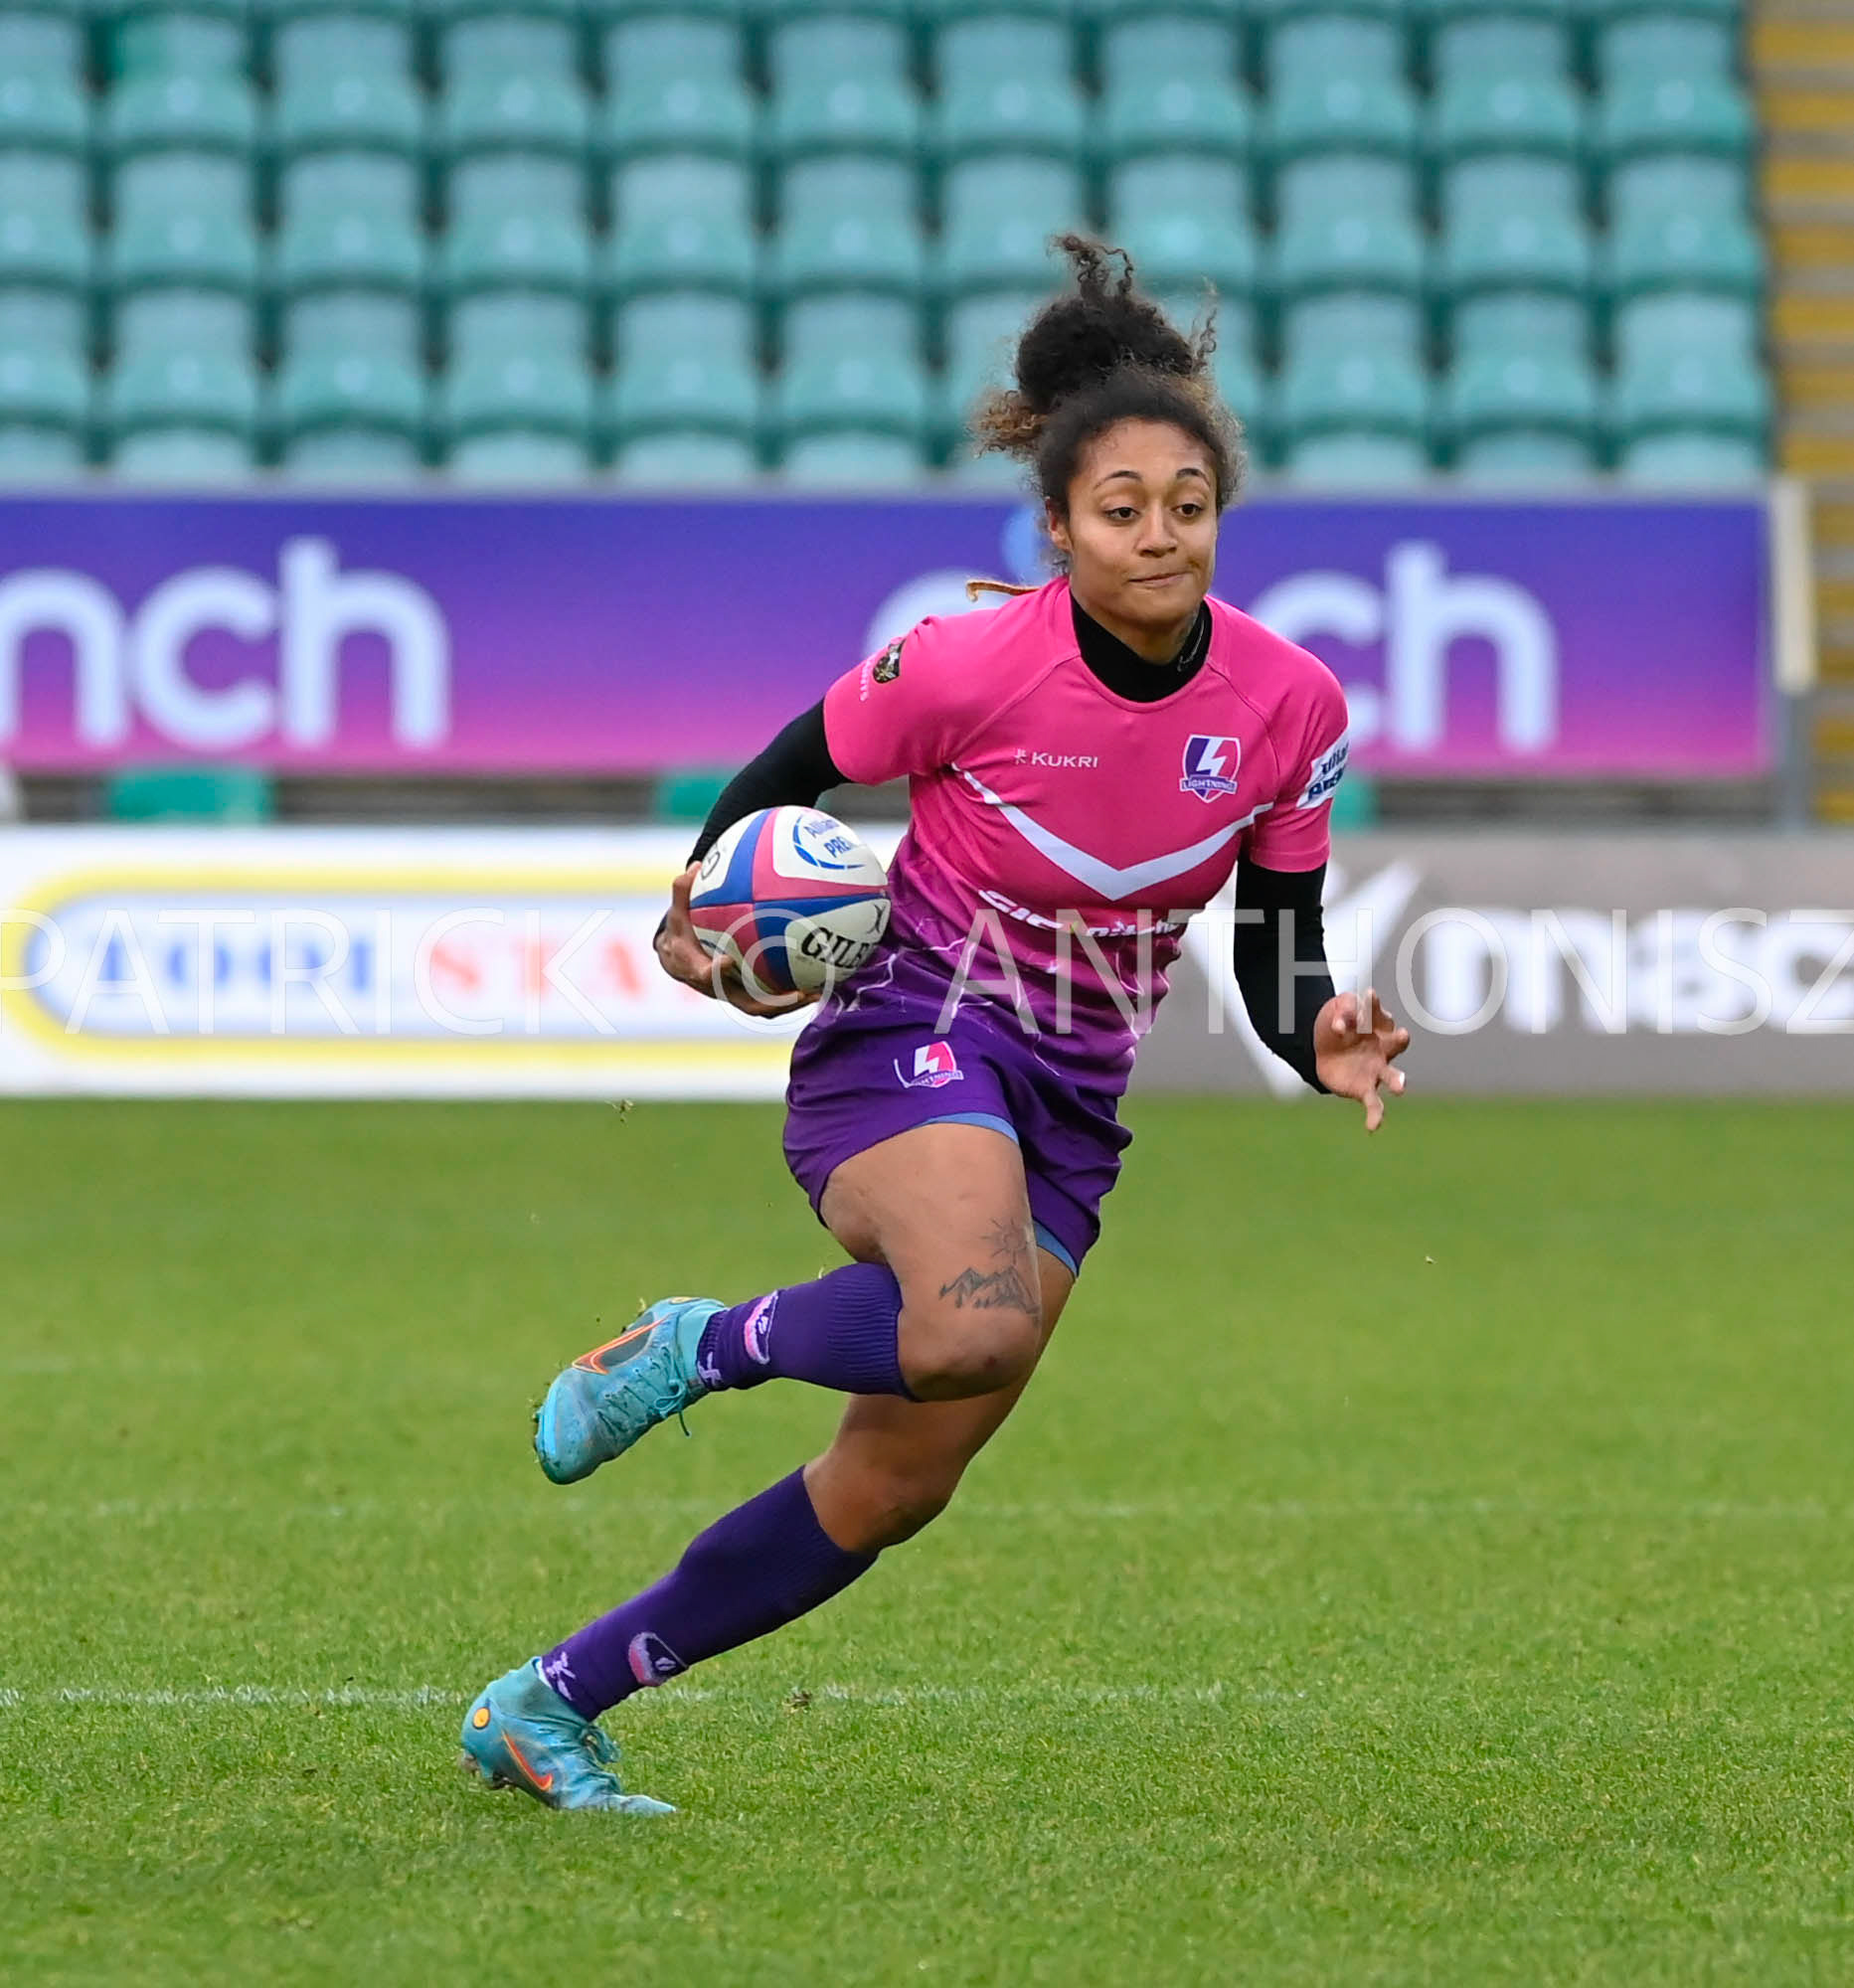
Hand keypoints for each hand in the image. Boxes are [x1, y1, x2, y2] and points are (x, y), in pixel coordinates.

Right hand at [654, 863, 819, 1018]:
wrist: (680, 960)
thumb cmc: (682, 932)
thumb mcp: (677, 912)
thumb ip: (683, 891)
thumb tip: (695, 866)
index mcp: (697, 970)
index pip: (704, 974)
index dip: (715, 971)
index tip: (727, 960)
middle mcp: (720, 989)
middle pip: (747, 1004)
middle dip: (774, 1002)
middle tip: (798, 992)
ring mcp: (737, 995)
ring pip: (766, 1007)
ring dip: (792, 1004)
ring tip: (818, 992)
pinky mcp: (750, 995)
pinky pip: (774, 999)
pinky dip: (795, 994)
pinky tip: (818, 981)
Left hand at [1313, 986, 1410, 1132]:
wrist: (1322, 1047)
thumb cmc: (1338, 1022)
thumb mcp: (1337, 1007)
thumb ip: (1344, 1008)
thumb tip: (1342, 1026)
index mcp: (1378, 1024)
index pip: (1380, 1013)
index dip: (1372, 1005)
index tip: (1367, 995)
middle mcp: (1383, 1046)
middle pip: (1397, 1043)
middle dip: (1400, 1040)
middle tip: (1402, 1036)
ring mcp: (1376, 1068)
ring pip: (1392, 1075)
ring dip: (1398, 1081)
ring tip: (1400, 1087)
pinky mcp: (1364, 1087)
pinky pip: (1374, 1103)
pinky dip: (1375, 1116)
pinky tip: (1372, 1127)